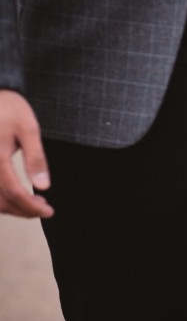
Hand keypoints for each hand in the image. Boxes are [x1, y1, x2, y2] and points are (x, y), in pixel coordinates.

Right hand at [0, 90, 52, 217]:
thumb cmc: (9, 109)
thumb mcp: (29, 129)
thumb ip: (36, 158)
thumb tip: (43, 186)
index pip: (13, 193)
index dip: (31, 207)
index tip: (49, 211)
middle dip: (23, 210)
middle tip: (44, 208)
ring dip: (11, 206)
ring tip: (33, 202)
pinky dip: (1, 197)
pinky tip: (16, 194)